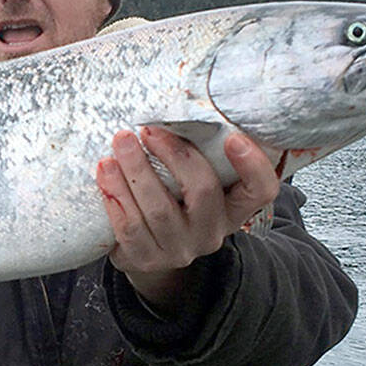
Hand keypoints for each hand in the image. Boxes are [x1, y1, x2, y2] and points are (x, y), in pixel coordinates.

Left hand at [95, 126, 278, 307]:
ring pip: (158, 209)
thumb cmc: (172, 200)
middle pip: (202, 191)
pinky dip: (115, 197)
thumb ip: (196, 154)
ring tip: (118, 145)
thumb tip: (178, 106)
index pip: (260, 190)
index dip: (253, 165)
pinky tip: (105, 174)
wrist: (146, 249)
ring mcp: (180, 249)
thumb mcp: (192, 181)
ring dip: (135, 171)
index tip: (233, 138)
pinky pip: (130, 228)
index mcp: (232, 208)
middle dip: (173, 155)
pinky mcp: (147, 259)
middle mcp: (212, 232)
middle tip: (146, 130)